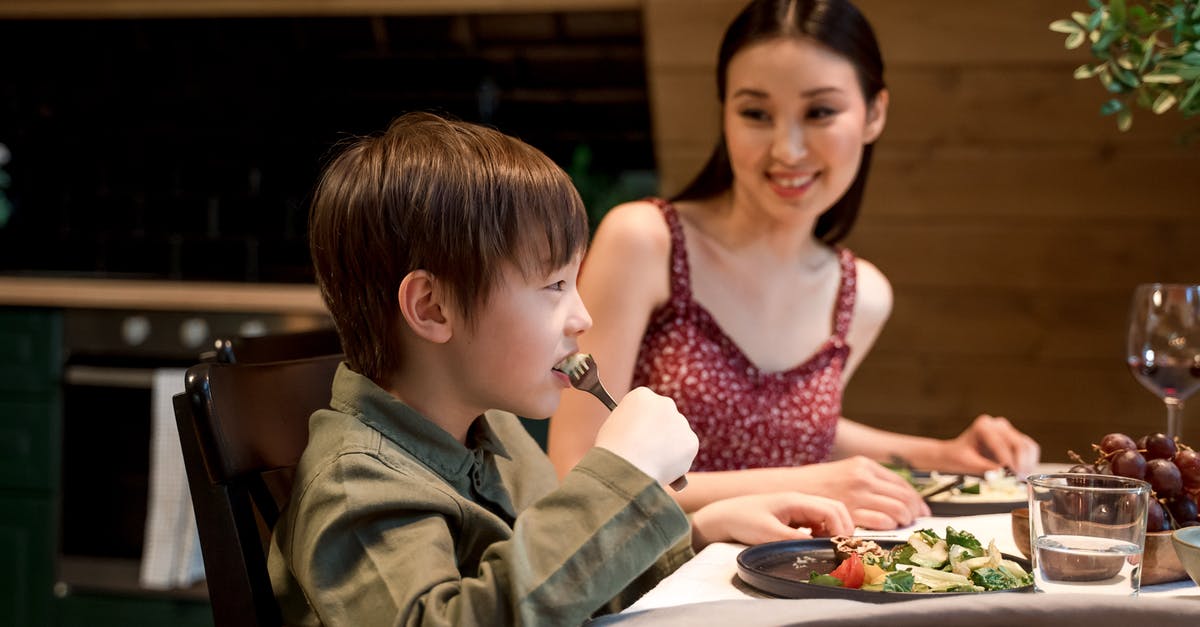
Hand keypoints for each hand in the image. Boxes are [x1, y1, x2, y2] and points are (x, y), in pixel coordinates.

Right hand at [594, 386, 697, 486]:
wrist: (625, 467)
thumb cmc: (612, 451)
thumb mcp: (613, 427)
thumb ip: (630, 423)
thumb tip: (638, 434)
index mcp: (641, 395)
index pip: (646, 406)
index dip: (642, 423)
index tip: (638, 436)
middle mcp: (664, 403)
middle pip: (665, 417)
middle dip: (660, 432)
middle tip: (649, 450)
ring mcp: (680, 421)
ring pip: (677, 435)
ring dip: (670, 446)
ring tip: (652, 464)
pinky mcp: (691, 441)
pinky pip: (685, 451)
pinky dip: (678, 461)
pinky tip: (663, 468)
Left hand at [690, 493, 853, 549]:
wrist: (723, 517)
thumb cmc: (743, 520)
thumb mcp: (768, 533)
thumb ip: (795, 540)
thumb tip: (820, 548)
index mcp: (796, 500)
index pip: (832, 509)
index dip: (842, 528)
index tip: (840, 548)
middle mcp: (800, 501)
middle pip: (836, 510)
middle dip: (843, 529)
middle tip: (841, 550)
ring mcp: (798, 508)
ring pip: (828, 517)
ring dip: (833, 532)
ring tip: (828, 549)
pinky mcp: (794, 517)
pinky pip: (817, 523)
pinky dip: (822, 534)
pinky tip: (814, 545)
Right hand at [785, 456, 929, 528]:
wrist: (789, 490)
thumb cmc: (816, 485)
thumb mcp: (845, 473)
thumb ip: (868, 481)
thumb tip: (896, 497)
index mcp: (864, 465)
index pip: (902, 483)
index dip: (915, 499)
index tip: (920, 510)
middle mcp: (863, 477)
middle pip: (905, 497)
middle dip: (914, 513)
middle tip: (914, 522)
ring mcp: (857, 494)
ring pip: (899, 510)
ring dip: (905, 521)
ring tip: (901, 527)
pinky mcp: (850, 511)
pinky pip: (882, 521)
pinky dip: (889, 527)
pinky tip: (886, 530)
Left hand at [939, 414, 1039, 475]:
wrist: (955, 455)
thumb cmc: (958, 458)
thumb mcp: (968, 464)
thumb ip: (985, 469)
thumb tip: (1003, 475)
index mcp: (983, 426)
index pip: (1000, 445)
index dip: (1008, 462)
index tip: (1011, 477)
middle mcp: (998, 425)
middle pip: (1018, 444)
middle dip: (1020, 464)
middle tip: (1018, 480)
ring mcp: (1008, 431)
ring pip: (1027, 447)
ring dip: (1027, 464)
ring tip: (1021, 479)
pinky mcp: (1015, 439)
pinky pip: (1030, 450)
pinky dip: (1030, 462)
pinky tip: (1022, 473)